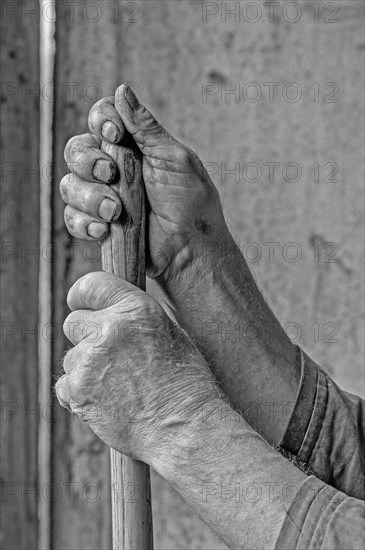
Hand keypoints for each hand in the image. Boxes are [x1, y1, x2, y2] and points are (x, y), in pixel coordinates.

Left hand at [55, 271, 219, 464]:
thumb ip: (135, 317)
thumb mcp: (171, 334)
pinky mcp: (78, 392)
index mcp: (137, 310)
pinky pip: (65, 385)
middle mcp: (109, 330)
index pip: (91, 284)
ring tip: (118, 386)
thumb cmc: (185, 382)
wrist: (184, 428)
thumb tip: (110, 311)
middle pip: (73, 322)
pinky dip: (79, 392)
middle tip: (108, 354)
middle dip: (86, 335)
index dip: (83, 295)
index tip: (80, 302)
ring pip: (70, 357)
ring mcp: (90, 362)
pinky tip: (108, 401)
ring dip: (86, 368)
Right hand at [61, 84, 229, 278]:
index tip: (115, 135)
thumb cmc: (192, 205)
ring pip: (70, 185)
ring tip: (116, 212)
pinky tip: (104, 229)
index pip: (103, 119)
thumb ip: (147, 129)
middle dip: (88, 161)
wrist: (192, 251)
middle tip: (111, 175)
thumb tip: (123, 90)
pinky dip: (83, 222)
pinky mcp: (98, 225)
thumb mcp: (175, 160)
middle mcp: (114, 169)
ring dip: (89, 197)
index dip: (101, 121)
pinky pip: (72, 218)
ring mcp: (103, 198)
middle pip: (77, 150)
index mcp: (135, 147)